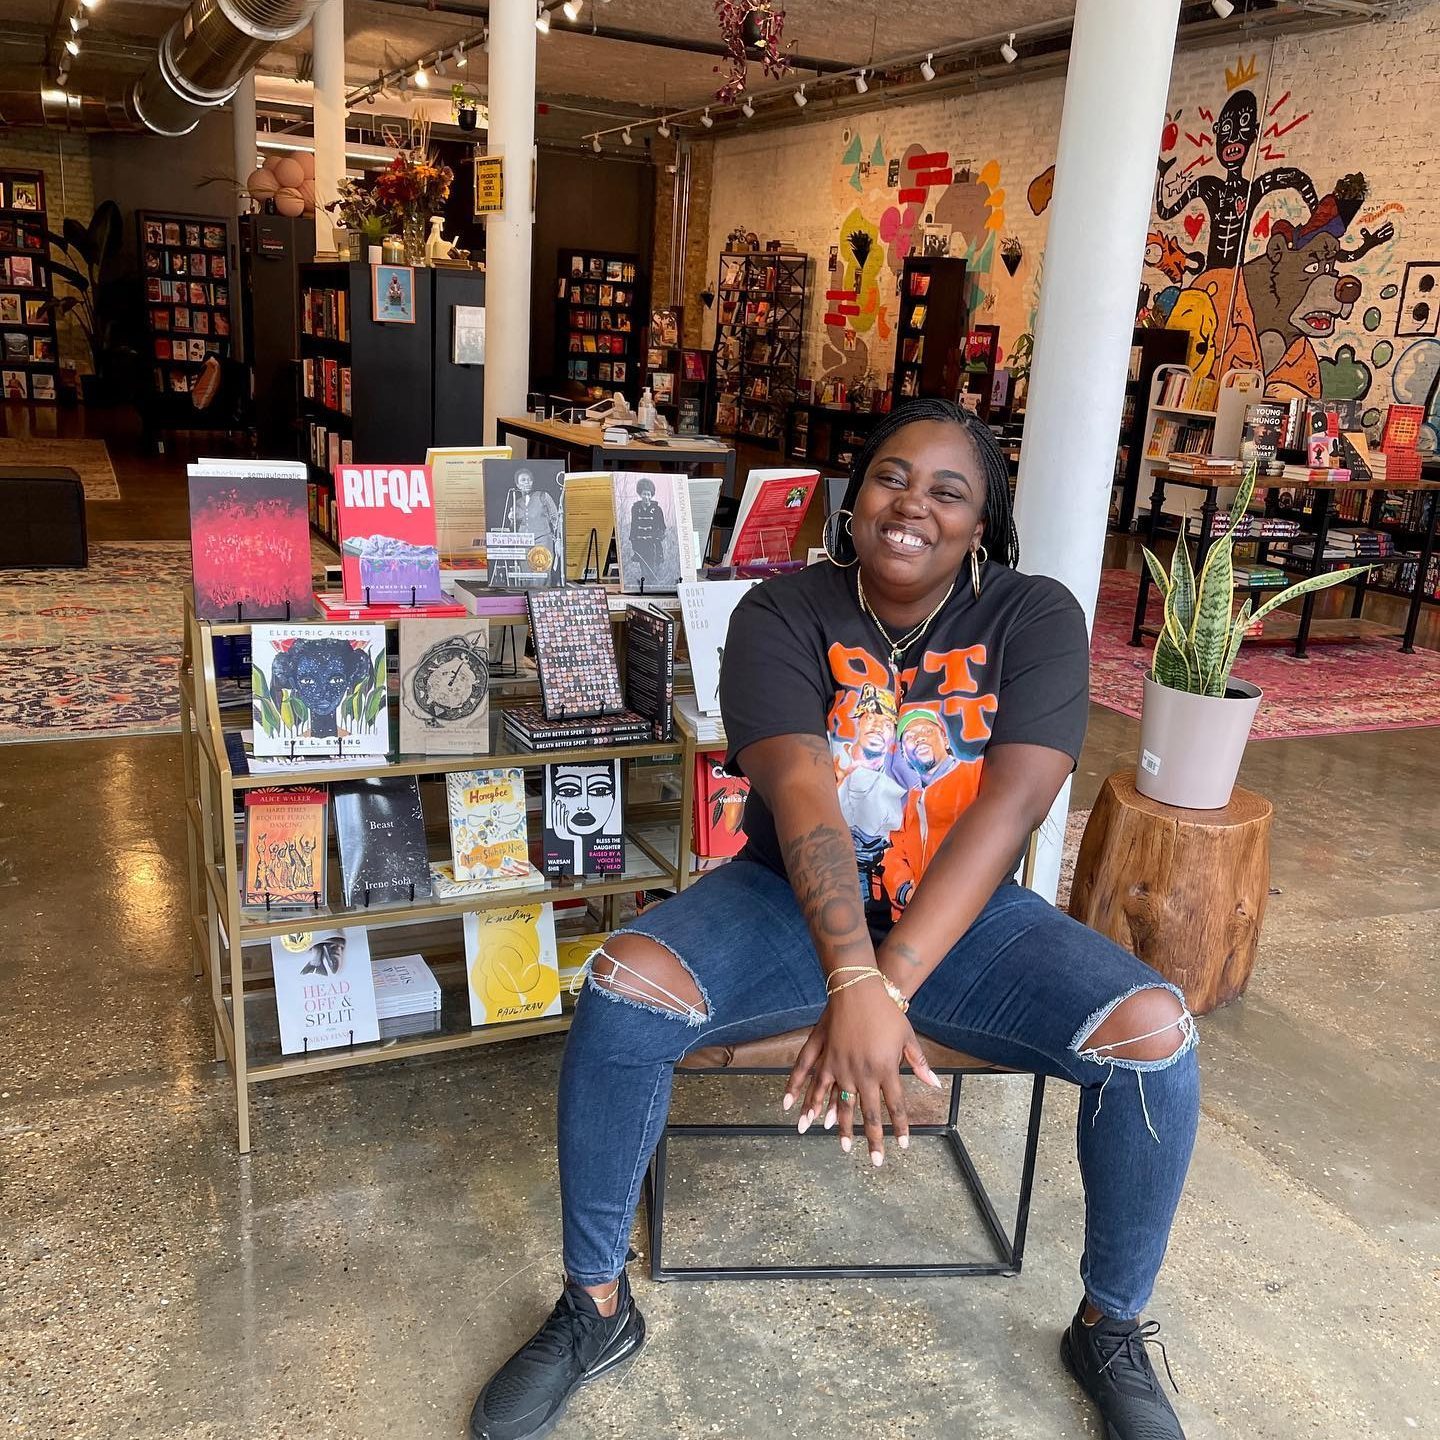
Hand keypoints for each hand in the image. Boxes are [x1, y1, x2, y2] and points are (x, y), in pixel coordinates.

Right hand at [783, 982, 940, 1164]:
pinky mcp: (825, 1056)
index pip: (896, 1106)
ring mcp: (841, 1066)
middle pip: (869, 1113)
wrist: (859, 988)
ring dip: (840, 1127)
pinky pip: (813, 1082)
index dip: (900, 1127)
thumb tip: (935, 1086)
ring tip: (840, 1146)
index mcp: (886, 1069)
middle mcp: (863, 1073)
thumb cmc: (887, 1012)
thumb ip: (919, 1064)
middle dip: (873, 1139)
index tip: (903, 1146)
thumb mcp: (908, 1037)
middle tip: (875, 1161)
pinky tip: (798, 1113)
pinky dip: (805, 1099)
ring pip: (840, 1104)